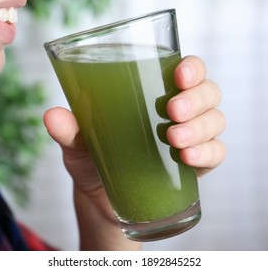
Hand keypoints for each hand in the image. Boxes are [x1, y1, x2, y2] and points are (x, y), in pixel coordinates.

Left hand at [43, 55, 224, 249]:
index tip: (178, 74)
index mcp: (156, 94)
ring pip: (215, 121)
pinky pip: (216, 154)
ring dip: (200, 127)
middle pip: (208, 93)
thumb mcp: (79, 143)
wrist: (102, 199)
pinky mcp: (195, 166)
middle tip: (172, 110)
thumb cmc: (94, 160)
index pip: (187, 71)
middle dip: (196, 99)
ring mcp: (191, 138)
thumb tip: (52, 115)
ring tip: (174, 138)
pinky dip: (207, 154)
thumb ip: (69, 129)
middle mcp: (180, 112)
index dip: (192, 68)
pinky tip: (188, 159)